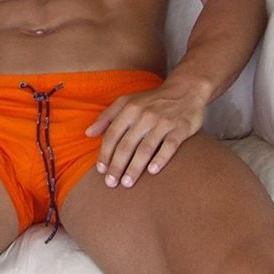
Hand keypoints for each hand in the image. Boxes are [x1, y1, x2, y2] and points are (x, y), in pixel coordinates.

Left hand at [85, 75, 207, 188]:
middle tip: (111, 183)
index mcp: (130, 108)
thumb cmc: (151, 100)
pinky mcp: (181, 128)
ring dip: (135, 167)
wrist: (185, 90)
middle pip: (127, 144)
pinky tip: (152, 171)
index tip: (100, 170)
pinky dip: (160, 158)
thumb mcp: (127, 101)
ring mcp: (163, 122)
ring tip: (127, 183)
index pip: (113, 134)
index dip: (105, 153)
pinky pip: (169, 146)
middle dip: (117, 165)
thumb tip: (88, 133)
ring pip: (146, 148)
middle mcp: (145, 115)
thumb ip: (107, 116)